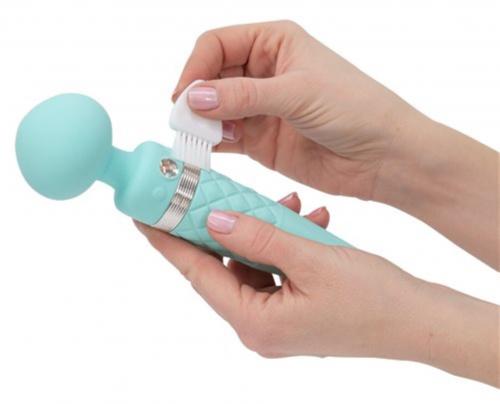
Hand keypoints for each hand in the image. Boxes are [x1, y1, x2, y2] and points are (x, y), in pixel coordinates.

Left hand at [134, 194, 498, 385]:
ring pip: (252, 264)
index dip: (168, 243)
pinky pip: (275, 271)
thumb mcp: (311, 259)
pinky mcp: (294, 309)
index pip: (198, 274)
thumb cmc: (373, 299)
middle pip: (222, 267)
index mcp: (255, 323)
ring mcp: (277, 320)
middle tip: (210, 194)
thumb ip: (259, 237)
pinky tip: (307, 221)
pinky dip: (284, 246)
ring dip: (264, 232)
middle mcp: (259, 327)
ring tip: (287, 205)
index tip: (143, 216)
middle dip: (223, 227)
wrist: (420, 320)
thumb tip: (215, 220)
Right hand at [173, 20, 498, 267]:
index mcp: (274, 43)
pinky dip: (212, 144)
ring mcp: (260, 108)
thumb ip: (245, 95)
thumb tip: (195, 97)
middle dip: (195, 97)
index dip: (195, 67)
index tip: (184, 94)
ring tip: (194, 138)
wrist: (382, 156)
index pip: (217, 45)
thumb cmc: (355, 108)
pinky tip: (206, 151)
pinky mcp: (260, 140)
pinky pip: (225, 138)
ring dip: (200, 123)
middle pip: (210, 78)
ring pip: (214, 110)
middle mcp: (263, 73)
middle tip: (183, 120)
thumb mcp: (298, 92)